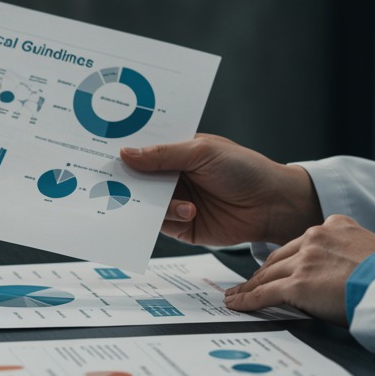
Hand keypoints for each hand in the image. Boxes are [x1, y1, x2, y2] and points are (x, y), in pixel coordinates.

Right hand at [120, 134, 322, 245]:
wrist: (273, 204)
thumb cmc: (244, 169)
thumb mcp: (202, 152)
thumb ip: (163, 155)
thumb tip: (125, 153)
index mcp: (175, 151)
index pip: (141, 149)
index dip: (122, 150)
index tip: (101, 150)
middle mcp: (171, 176)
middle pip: (136, 178)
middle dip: (126, 180)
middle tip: (112, 180)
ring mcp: (174, 201)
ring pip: (145, 203)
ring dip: (155, 202)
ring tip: (182, 201)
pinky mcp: (181, 226)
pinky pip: (160, 224)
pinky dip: (168, 219)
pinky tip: (188, 212)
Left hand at [223, 214, 374, 323]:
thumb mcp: (371, 250)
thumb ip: (349, 253)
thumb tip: (342, 271)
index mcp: (335, 226)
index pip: (300, 243)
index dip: (285, 258)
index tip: (277, 266)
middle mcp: (315, 238)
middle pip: (279, 258)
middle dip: (264, 271)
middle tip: (251, 282)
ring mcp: (304, 261)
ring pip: (267, 274)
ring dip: (250, 286)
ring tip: (237, 294)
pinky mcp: (297, 285)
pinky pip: (264, 294)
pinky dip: (247, 300)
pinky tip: (236, 304)